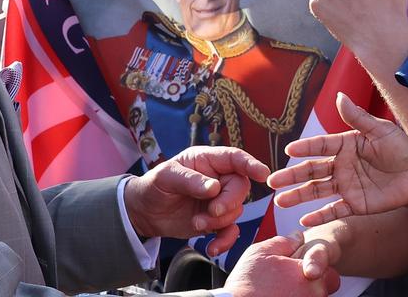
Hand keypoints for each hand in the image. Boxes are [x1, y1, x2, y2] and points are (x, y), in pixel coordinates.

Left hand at [123, 146, 268, 256]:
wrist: (144, 213)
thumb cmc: (154, 186)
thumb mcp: (166, 177)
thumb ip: (190, 180)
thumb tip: (214, 188)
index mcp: (207, 160)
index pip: (234, 158)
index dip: (250, 164)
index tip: (263, 174)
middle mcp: (218, 178)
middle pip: (240, 187)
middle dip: (229, 202)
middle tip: (212, 210)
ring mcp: (218, 200)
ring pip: (235, 210)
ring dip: (218, 221)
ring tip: (196, 223)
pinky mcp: (215, 220)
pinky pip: (230, 230)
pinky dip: (225, 241)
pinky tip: (212, 248)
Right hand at [224, 233, 341, 296]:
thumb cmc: (247, 284)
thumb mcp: (261, 253)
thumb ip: (283, 242)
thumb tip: (297, 236)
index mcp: (308, 274)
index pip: (328, 274)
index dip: (317, 271)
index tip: (304, 272)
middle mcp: (312, 295)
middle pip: (322, 291)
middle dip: (310, 286)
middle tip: (289, 283)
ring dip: (300, 294)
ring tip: (280, 291)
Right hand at [268, 93, 407, 226]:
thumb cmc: (401, 148)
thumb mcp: (381, 130)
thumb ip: (358, 117)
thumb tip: (339, 95)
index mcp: (345, 145)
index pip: (320, 146)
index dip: (305, 148)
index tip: (288, 151)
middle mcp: (341, 165)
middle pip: (312, 171)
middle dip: (292, 176)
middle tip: (272, 181)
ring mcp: (346, 186)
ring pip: (317, 191)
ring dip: (298, 196)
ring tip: (280, 201)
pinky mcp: (355, 204)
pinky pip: (334, 210)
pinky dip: (320, 215)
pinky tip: (304, 219)